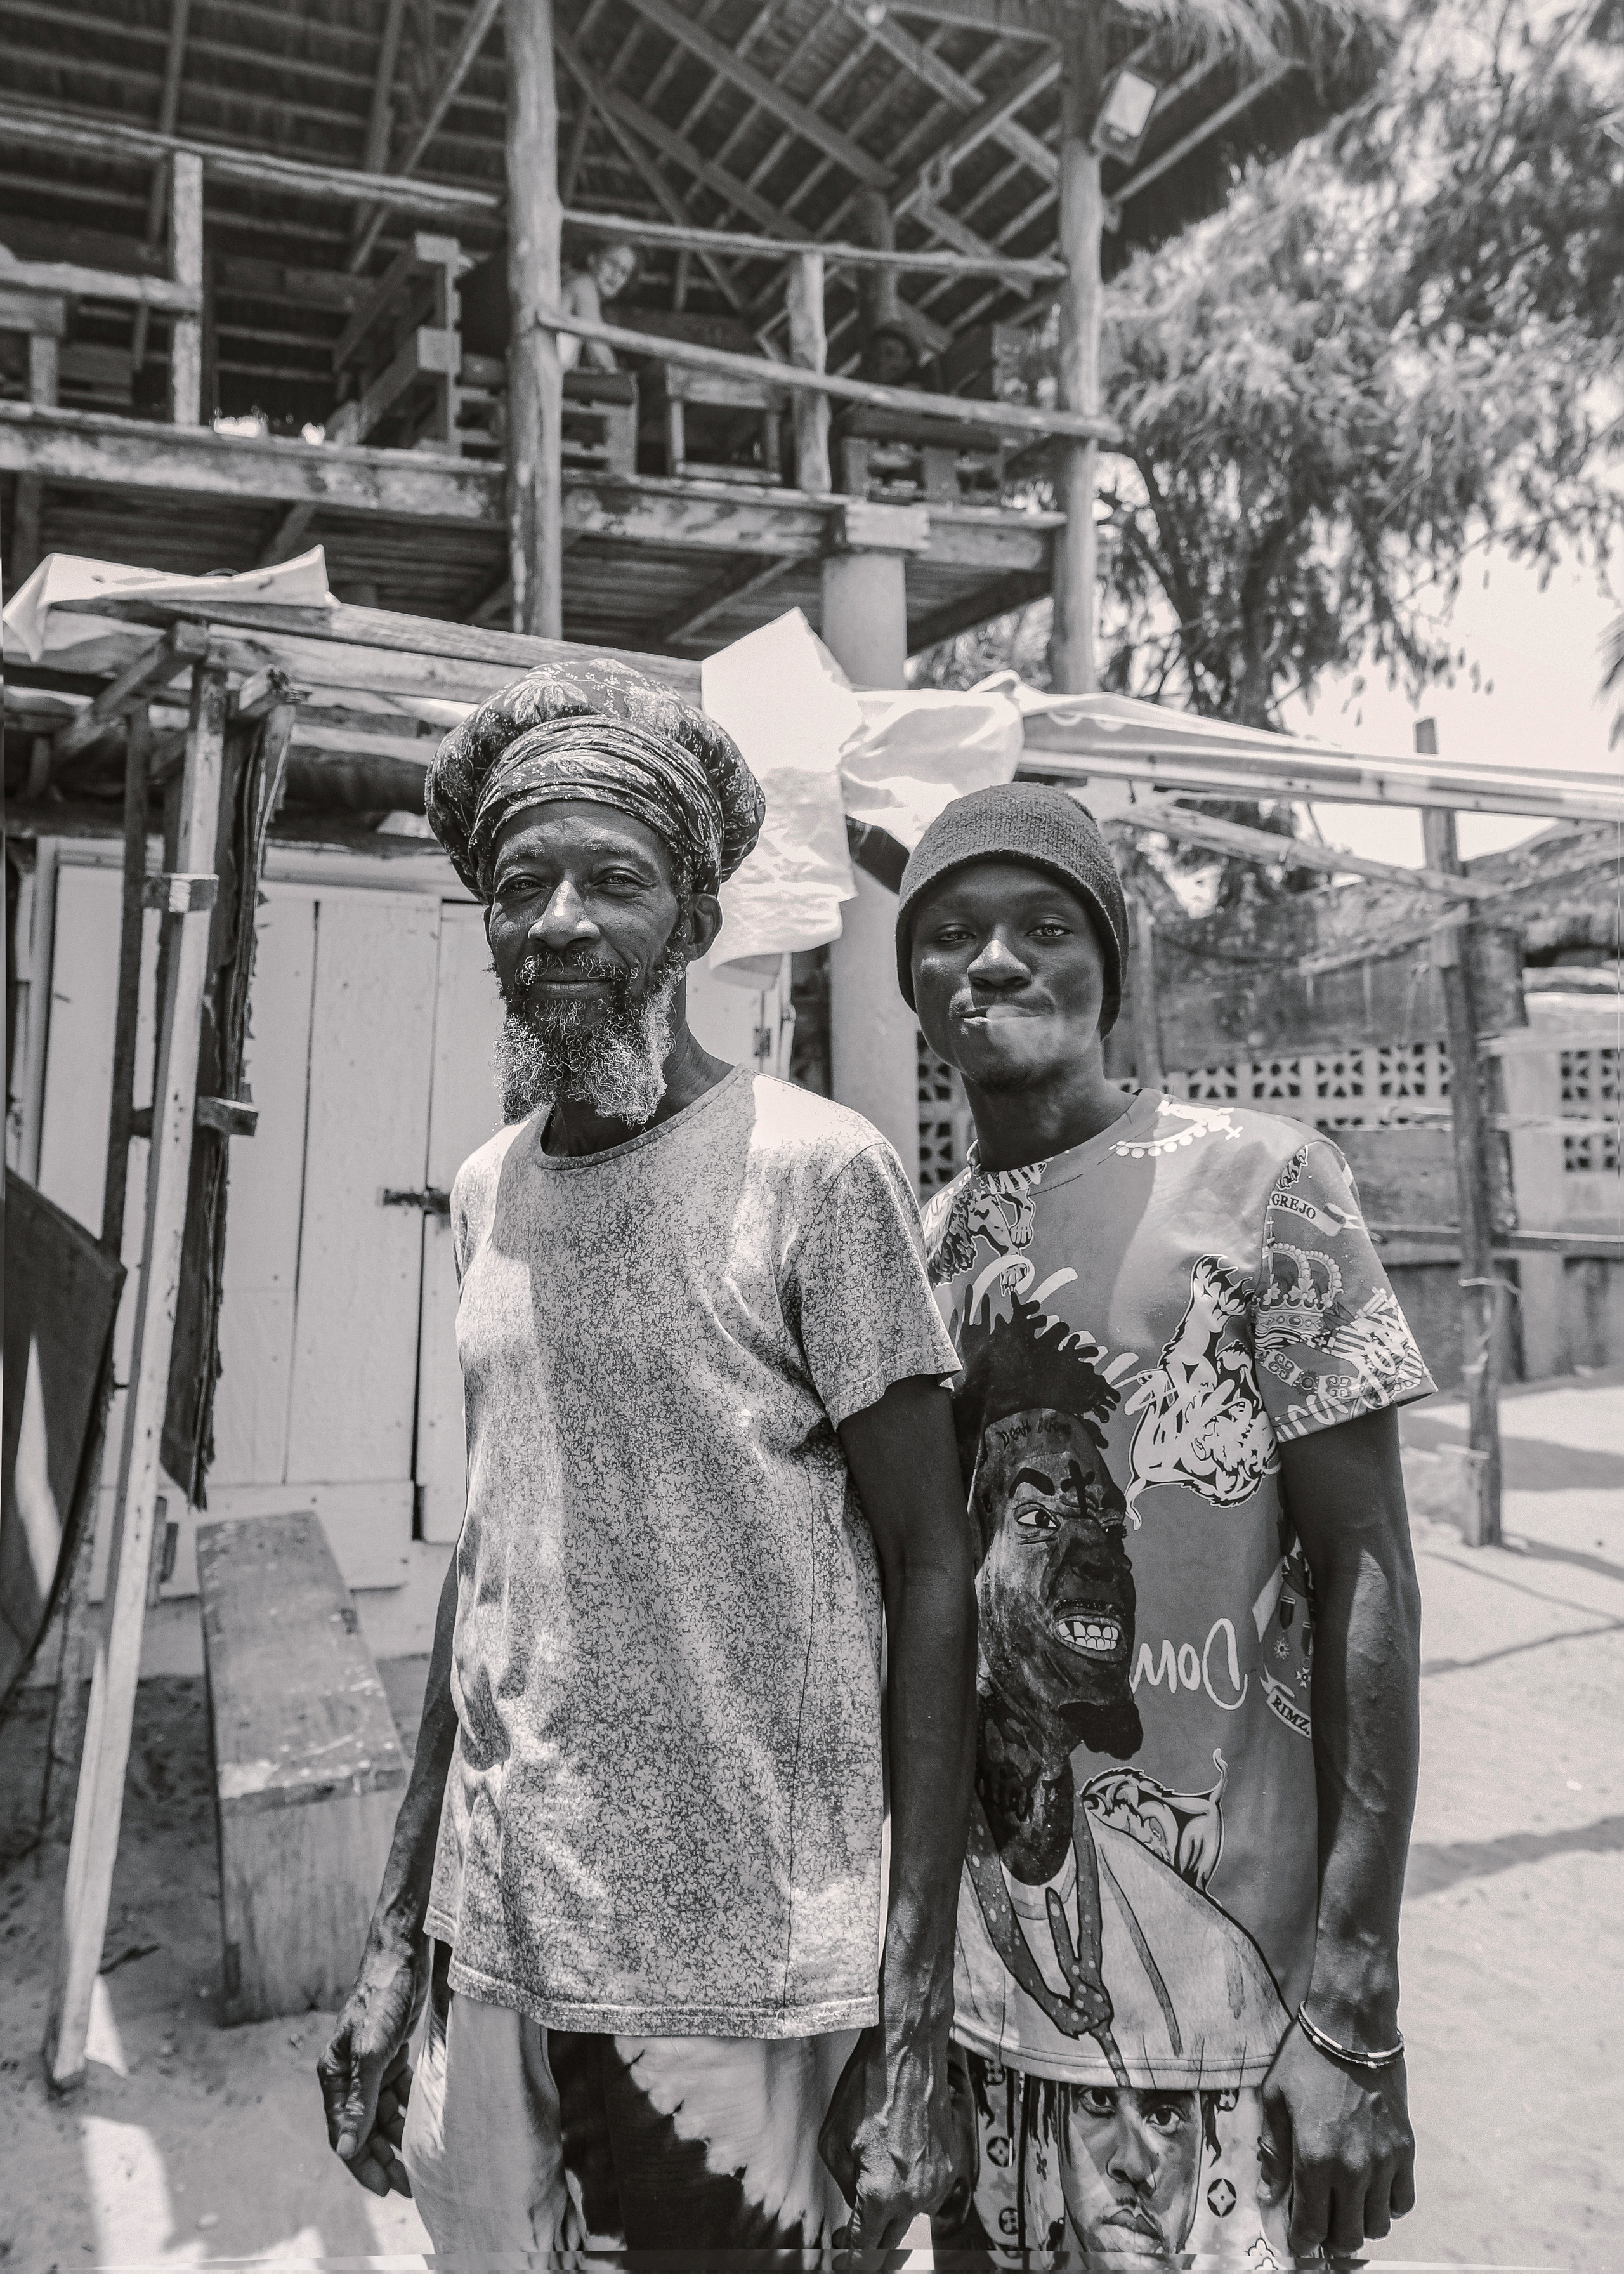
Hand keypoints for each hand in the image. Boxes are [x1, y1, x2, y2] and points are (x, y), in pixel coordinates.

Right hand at [318, 1932, 424, 2194]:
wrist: (403, 1954)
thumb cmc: (383, 1998)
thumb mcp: (372, 2053)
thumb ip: (360, 2102)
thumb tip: (345, 2150)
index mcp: (334, 2075)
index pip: (343, 2134)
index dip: (362, 2164)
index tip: (385, 2190)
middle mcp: (348, 2073)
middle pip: (361, 2129)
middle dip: (381, 2159)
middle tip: (407, 2187)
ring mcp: (369, 2064)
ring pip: (380, 2115)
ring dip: (395, 2139)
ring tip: (417, 2165)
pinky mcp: (390, 2054)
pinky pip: (395, 2094)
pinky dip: (406, 2111)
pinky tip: (421, 2126)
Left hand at [819, 2019, 958, 2258]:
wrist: (909, 2054)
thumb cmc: (867, 2090)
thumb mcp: (833, 2143)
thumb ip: (846, 2187)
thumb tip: (857, 2206)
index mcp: (882, 2194)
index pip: (866, 2249)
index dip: (851, 2261)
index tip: (842, 2262)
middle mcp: (915, 2196)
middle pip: (891, 2243)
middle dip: (871, 2246)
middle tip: (851, 2238)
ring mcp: (937, 2182)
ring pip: (911, 2216)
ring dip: (892, 2214)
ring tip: (874, 2187)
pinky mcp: (951, 2164)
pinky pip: (927, 2190)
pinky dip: (910, 2188)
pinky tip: (897, 2162)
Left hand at [1261, 2019, 1414, 2259]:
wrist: (1353, 2026)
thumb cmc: (1306, 2058)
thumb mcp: (1275, 2099)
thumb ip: (1273, 2151)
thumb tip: (1269, 2192)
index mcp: (1315, 2157)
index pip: (1311, 2226)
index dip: (1301, 2241)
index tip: (1296, 2240)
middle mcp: (1353, 2168)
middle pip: (1348, 2236)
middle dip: (1330, 2240)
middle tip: (1319, 2226)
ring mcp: (1384, 2160)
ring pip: (1378, 2225)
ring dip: (1359, 2224)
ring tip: (1343, 2206)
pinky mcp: (1404, 2149)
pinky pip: (1403, 2200)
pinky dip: (1388, 2204)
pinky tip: (1370, 2189)